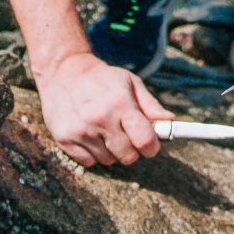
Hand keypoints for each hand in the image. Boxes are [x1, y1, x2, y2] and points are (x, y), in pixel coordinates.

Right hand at [36, 51, 170, 166]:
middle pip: (128, 156)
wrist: (63, 71)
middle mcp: (101, 118)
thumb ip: (150, 105)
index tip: (150, 145)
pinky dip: (92, 153)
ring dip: (110, 151)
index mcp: (121, 103)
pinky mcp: (64, 138)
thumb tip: (169, 121)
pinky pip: (88, 162)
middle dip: (132, 150)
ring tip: (103, 131)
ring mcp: (81, 130)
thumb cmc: (101, 78)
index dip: (152, 148)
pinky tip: (89, 135)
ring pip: (108, 160)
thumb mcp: (129, 83)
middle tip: (125, 136)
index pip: (145, 141)